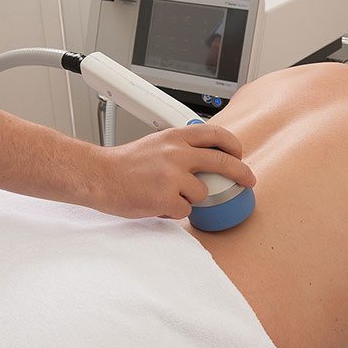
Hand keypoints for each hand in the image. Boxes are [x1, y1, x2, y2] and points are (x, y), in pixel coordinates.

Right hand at [95, 124, 255, 219]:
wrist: (99, 176)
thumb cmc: (124, 164)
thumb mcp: (156, 144)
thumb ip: (180, 149)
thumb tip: (205, 160)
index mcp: (175, 137)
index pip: (215, 135)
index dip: (233, 145)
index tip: (240, 155)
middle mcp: (177, 153)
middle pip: (222, 162)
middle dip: (241, 173)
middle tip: (248, 180)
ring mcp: (173, 176)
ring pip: (202, 193)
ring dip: (189, 199)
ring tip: (167, 194)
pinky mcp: (167, 198)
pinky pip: (185, 211)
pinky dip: (174, 212)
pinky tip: (157, 204)